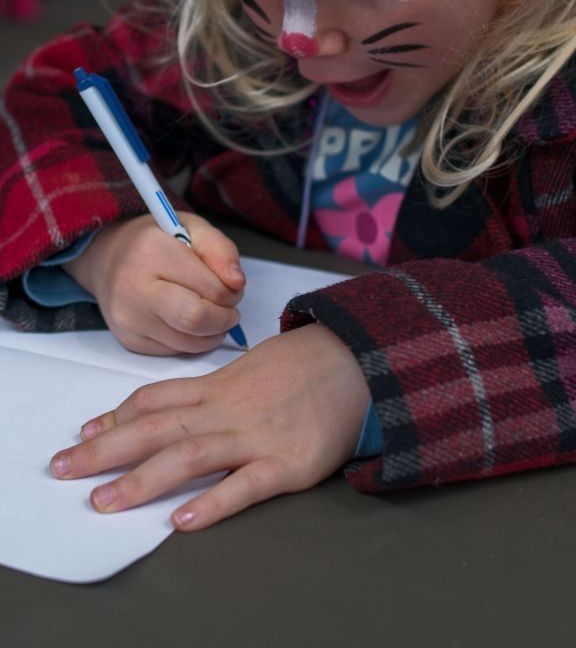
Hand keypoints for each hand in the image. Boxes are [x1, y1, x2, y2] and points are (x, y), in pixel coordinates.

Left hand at [50, 325, 370, 528]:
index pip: (156, 400)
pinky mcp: (288, 462)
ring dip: (143, 479)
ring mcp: (255, 435)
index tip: (83, 432)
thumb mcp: (248, 368)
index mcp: (217, 387)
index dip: (116, 416)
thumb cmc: (300, 366)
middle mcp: (226, 409)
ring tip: (105, 502)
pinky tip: (184, 520)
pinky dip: (214, 502)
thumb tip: (174, 404)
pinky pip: (245, 485)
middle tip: (64, 468)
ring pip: (189, 455)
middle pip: (156, 428)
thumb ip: (211, 388)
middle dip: (105, 449)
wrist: (355, 360)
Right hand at [62, 213, 244, 354]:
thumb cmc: (157, 241)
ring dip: (212, 332)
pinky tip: (188, 320)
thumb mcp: (192, 228)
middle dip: (224, 318)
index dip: (232, 291)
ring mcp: (129, 319)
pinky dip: (192, 340)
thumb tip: (237, 283)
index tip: (231, 285)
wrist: (108, 258)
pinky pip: (176, 351)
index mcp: (151, 252)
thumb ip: (219, 249)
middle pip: (195, 320)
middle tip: (228, 308)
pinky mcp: (129, 341)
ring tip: (211, 312)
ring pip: (190, 343)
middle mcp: (134, 288)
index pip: (210, 288)